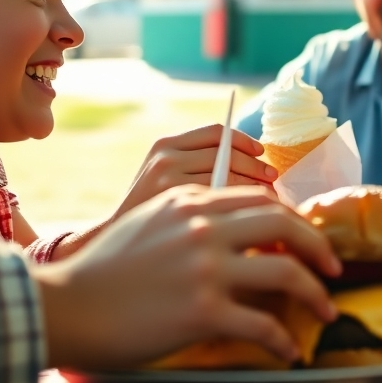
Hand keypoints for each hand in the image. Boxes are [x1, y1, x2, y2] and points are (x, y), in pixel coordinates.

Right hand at [35, 185, 340, 369]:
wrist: (64, 305)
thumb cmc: (104, 269)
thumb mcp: (152, 221)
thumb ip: (196, 217)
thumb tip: (240, 229)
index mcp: (194, 201)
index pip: (262, 200)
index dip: (295, 218)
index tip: (309, 237)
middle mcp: (205, 227)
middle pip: (286, 224)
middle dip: (319, 246)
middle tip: (334, 267)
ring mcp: (205, 268)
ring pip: (285, 272)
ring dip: (315, 294)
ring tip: (327, 310)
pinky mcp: (202, 311)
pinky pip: (262, 324)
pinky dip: (283, 339)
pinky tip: (290, 350)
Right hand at [114, 125, 277, 219]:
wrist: (107, 251)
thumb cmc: (149, 218)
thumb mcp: (165, 180)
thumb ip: (198, 164)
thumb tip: (257, 159)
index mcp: (164, 145)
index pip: (217, 132)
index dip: (244, 140)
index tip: (262, 152)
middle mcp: (165, 159)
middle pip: (228, 153)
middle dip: (256, 167)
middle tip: (274, 180)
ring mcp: (169, 184)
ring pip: (229, 177)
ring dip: (255, 187)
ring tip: (269, 199)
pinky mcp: (176, 209)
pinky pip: (223, 202)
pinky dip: (243, 207)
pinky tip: (253, 218)